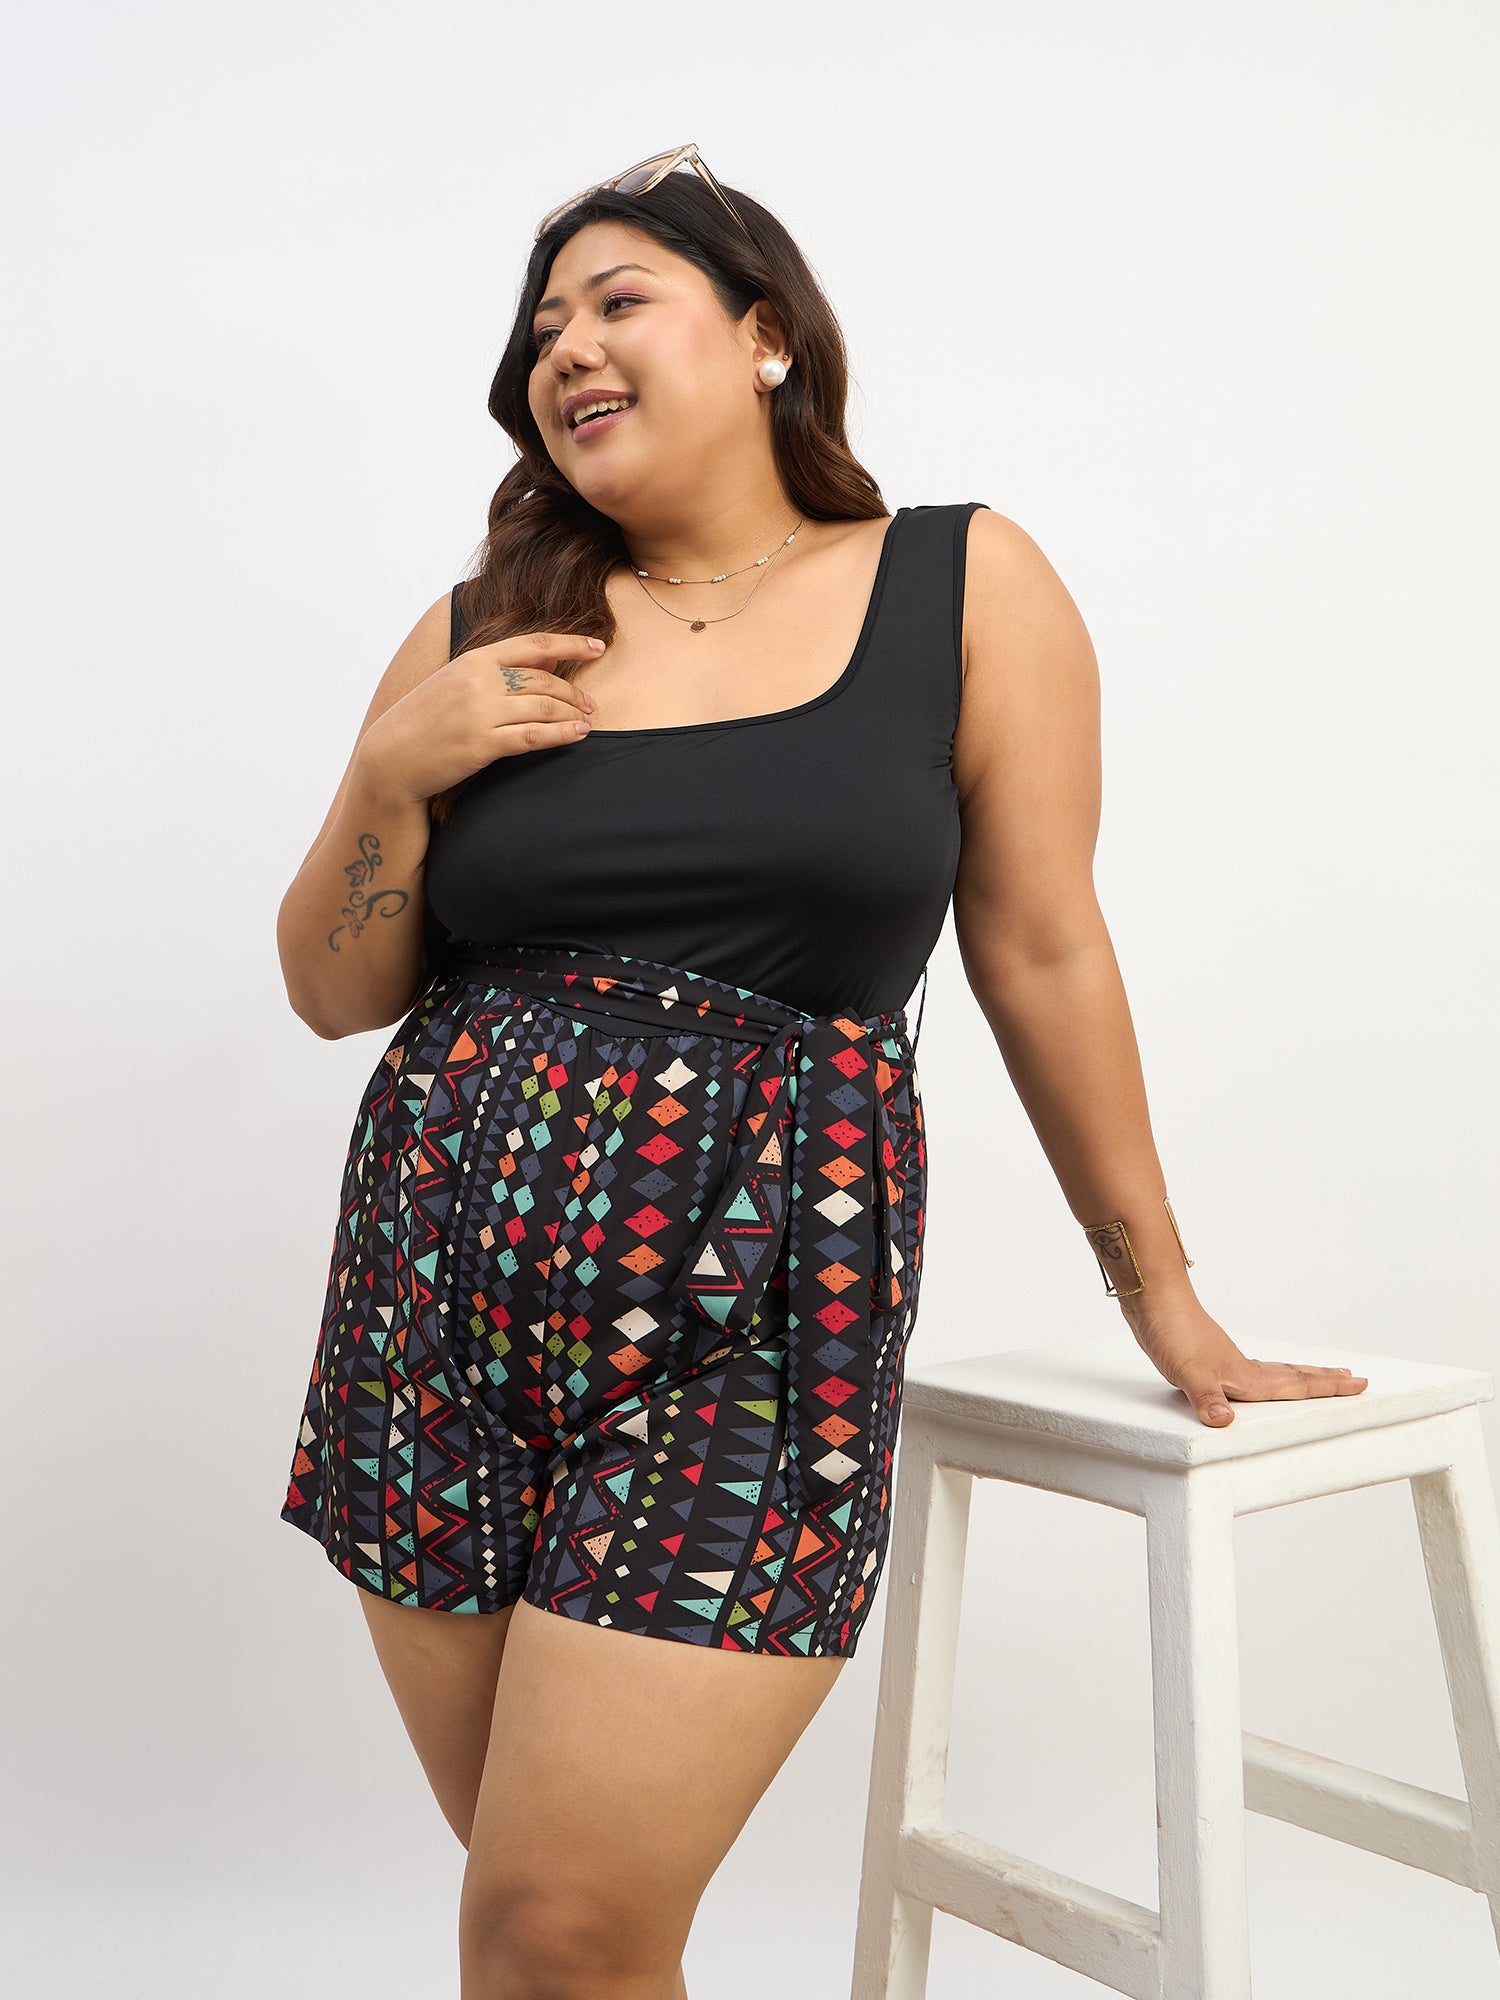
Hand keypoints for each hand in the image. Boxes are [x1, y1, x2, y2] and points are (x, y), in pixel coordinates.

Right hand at [358, 631, 602, 805]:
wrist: (391, 758)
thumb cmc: (425, 721)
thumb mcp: (456, 683)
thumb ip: (495, 672)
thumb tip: (544, 665)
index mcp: (474, 660)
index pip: (533, 644)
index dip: (571, 644)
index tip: (598, 647)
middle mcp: (480, 681)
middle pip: (544, 681)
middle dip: (574, 692)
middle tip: (590, 704)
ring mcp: (481, 712)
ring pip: (544, 708)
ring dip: (572, 714)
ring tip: (587, 721)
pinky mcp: (483, 744)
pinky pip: (534, 736)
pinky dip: (562, 734)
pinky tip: (577, 735)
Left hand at [1118, 1287, 1368, 1425]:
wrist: (1152, 1297)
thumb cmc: (1171, 1332)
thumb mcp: (1187, 1372)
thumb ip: (1206, 1398)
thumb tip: (1224, 1423)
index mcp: (1246, 1376)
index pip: (1297, 1386)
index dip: (1329, 1388)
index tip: (1361, 1384)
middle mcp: (1242, 1368)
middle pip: (1294, 1376)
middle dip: (1325, 1381)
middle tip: (1355, 1379)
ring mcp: (1226, 1360)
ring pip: (1273, 1372)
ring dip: (1299, 1376)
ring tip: (1319, 1377)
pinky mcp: (1208, 1357)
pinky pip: (1249, 1370)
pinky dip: (1264, 1376)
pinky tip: (1252, 1380)